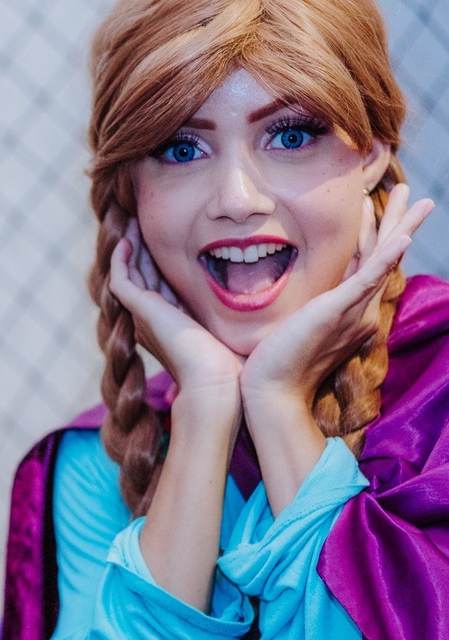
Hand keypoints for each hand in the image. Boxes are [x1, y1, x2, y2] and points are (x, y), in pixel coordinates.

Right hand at [108, 219, 242, 397]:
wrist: (217, 384)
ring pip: (129, 275)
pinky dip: (121, 260)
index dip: (161, 263)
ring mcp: (145, 316)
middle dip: (143, 252)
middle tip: (144, 224)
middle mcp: (154, 320)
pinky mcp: (142, 311)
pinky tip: (127, 241)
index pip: (161, 287)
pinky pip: (121, 280)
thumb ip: (237, 311)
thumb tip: (263, 292)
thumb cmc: (234, 366)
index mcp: (173, 324)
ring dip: (130, 248)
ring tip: (132, 223)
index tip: (171, 240)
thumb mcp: (235, 329)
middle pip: (142, 277)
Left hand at [241, 185, 434, 403]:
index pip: (362, 263)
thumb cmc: (273, 364)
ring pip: (381, 260)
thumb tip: (292, 292)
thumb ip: (300, 307)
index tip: (367, 205)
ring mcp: (351, 312)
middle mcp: (357, 310)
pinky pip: (367, 280)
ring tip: (420, 201)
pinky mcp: (336, 313)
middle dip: (398, 222)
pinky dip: (385, 258)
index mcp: (346, 311)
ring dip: (400, 226)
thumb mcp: (291, 324)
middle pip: (382, 256)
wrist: (272, 393)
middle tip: (414, 194)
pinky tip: (402, 238)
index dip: (368, 232)